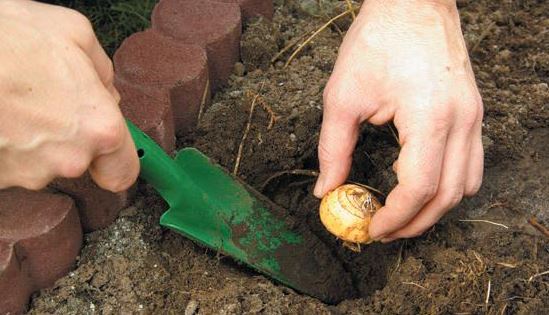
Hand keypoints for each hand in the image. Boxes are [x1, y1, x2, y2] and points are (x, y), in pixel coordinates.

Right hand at [0, 0, 138, 191]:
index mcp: (99, 128)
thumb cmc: (6, 41)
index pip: (123, 172)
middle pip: (79, 160)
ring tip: (12, 100)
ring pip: (42, 162)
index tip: (107, 154)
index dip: (115, 161)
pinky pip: (11, 164)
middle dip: (68, 135)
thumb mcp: (72, 32)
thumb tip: (106, 91)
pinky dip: (6, 144)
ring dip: (33, 138)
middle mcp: (68, 159)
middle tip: (43, 100)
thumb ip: (102, 69)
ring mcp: (27, 173)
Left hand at [314, 0, 482, 240]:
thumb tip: (326, 189)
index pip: (419, 189)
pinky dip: (447, 184)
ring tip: (401, 214)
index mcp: (430, 118)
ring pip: (465, 184)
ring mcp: (473, 116)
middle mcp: (461, 121)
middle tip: (384, 231)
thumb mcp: (343, 97)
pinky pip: (470, 162)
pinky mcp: (472, 111)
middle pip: (448, 196)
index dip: (394, 217)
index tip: (370, 229)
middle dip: (415, 223)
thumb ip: (333, 149)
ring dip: (434, 207)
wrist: (412, 2)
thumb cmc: (377, 40)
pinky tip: (419, 183)